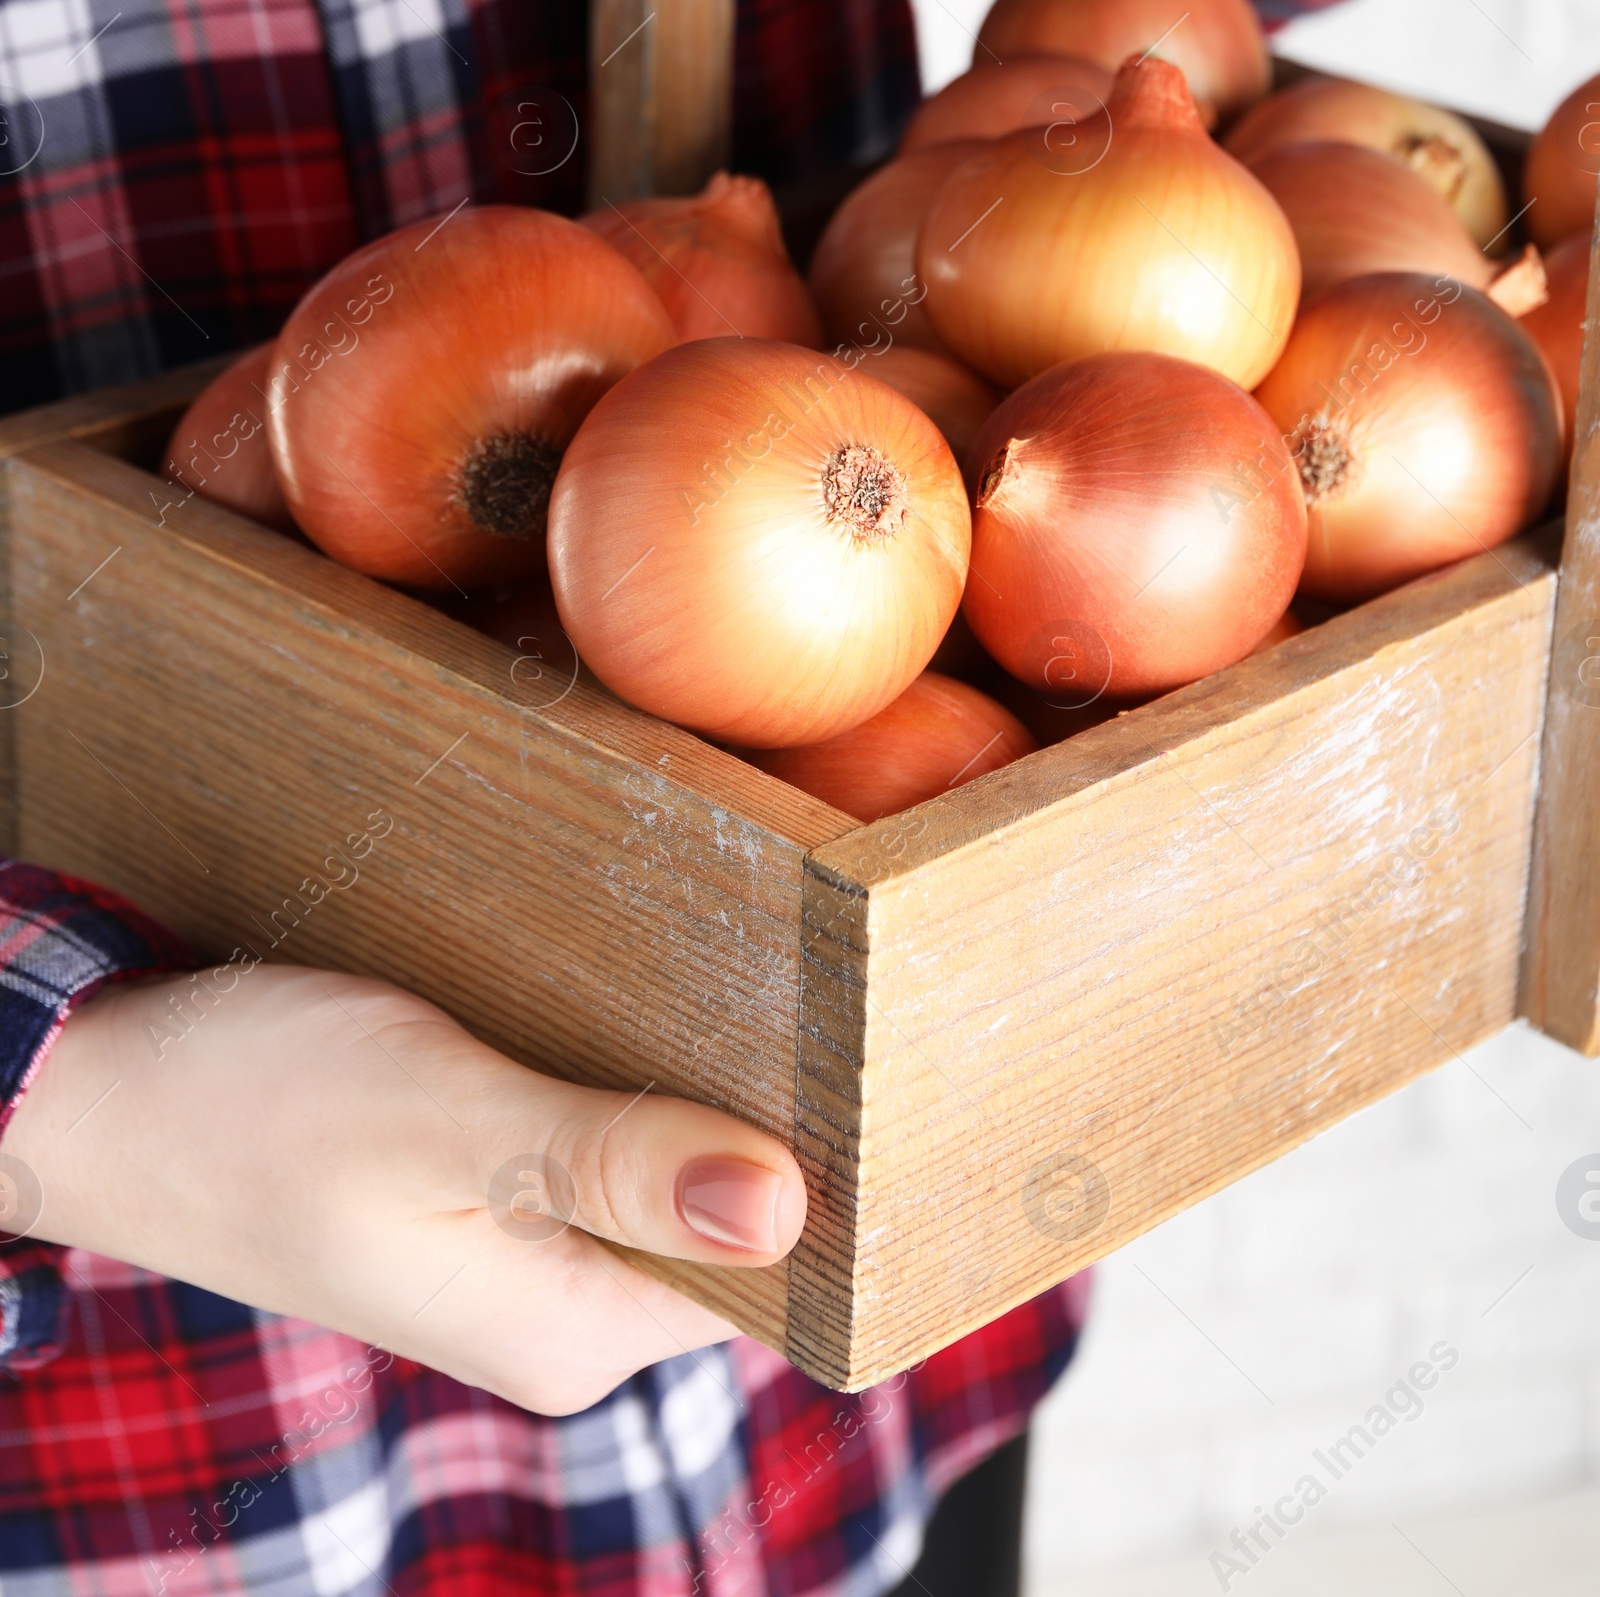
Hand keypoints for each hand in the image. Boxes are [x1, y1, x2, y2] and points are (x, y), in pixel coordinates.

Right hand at [2, 966, 805, 1413]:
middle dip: (769, 1110)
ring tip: (726, 972)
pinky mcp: (491, 1192)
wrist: (101, 1090)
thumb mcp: (442, 1121)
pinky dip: (627, 1071)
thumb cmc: (245, 1104)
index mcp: (570, 1329)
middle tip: (806, 980)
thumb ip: (609, 1162)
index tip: (873, 1056)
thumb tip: (783, 1207)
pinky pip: (606, 1140)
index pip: (779, 1279)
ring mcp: (525, 1254)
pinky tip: (627, 997)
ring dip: (696, 1081)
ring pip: (671, 1168)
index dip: (838, 1170)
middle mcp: (563, 1312)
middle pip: (734, 1219)